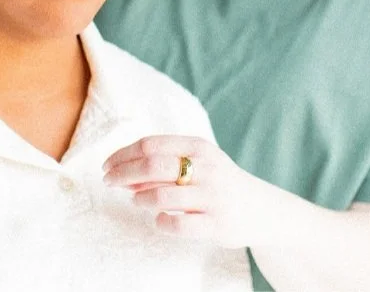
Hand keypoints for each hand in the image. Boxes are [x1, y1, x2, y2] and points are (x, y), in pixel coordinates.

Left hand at [102, 135, 263, 248]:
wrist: (262, 209)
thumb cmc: (218, 183)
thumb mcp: (197, 164)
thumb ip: (163, 165)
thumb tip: (122, 175)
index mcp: (198, 147)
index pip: (150, 145)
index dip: (123, 155)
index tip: (107, 166)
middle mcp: (206, 168)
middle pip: (152, 165)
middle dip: (122, 174)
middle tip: (108, 182)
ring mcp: (212, 196)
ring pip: (162, 194)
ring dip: (140, 198)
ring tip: (136, 201)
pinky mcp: (216, 224)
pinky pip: (178, 224)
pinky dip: (161, 221)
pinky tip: (159, 219)